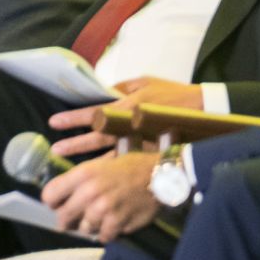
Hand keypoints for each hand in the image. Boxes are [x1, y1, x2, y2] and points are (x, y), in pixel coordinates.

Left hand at [39, 150, 161, 241]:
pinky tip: (113, 223)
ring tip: (99, 218)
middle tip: (75, 219)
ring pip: (83, 229)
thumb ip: (77, 180)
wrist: (160, 175)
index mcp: (83, 173)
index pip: (49, 195)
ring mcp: (104, 209)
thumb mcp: (99, 165)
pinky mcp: (118, 222)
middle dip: (68, 219)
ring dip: (89, 226)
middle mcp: (90, 191)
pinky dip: (106, 233)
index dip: (52, 202)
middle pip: (63, 217)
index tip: (57, 205)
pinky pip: (102, 236)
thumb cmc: (128, 167)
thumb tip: (56, 199)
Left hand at [45, 77, 204, 157]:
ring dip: (90, 161)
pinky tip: (98, 177)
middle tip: (56, 149)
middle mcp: (132, 124)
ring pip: (111, 154)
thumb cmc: (173, 93)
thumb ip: (121, 87)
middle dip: (76, 144)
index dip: (74, 118)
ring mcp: (142, 141)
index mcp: (129, 104)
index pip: (95, 112)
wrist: (205, 111)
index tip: (54, 122)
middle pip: (99, 137)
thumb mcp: (146, 82)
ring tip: (71, 168)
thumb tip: (100, 90)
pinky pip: (128, 164)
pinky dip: (113, 171)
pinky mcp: (151, 153)